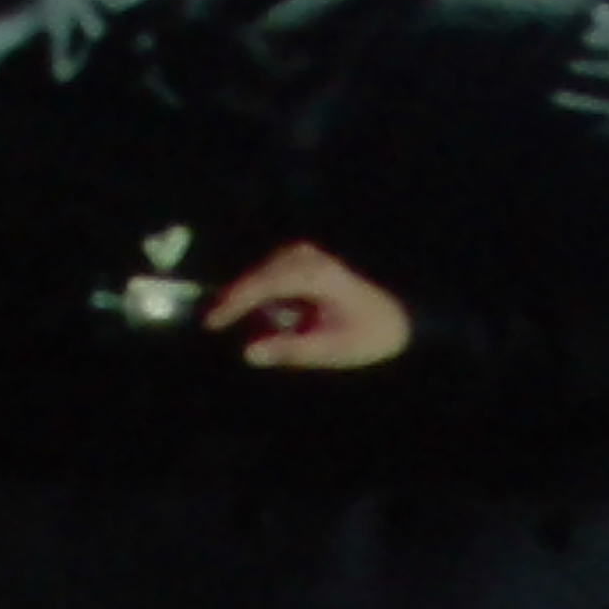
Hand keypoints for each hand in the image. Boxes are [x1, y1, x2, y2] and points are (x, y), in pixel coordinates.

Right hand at [203, 239, 409, 372]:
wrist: (397, 319)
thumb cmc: (366, 337)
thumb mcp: (329, 351)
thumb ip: (289, 351)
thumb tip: (249, 353)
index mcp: (315, 276)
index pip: (263, 284)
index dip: (234, 302)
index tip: (212, 322)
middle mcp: (309, 257)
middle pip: (258, 276)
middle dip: (240, 302)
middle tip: (219, 326)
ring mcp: (307, 255)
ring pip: (264, 275)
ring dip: (256, 300)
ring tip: (260, 326)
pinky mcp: (306, 260)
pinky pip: (274, 276)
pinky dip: (267, 295)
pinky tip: (278, 317)